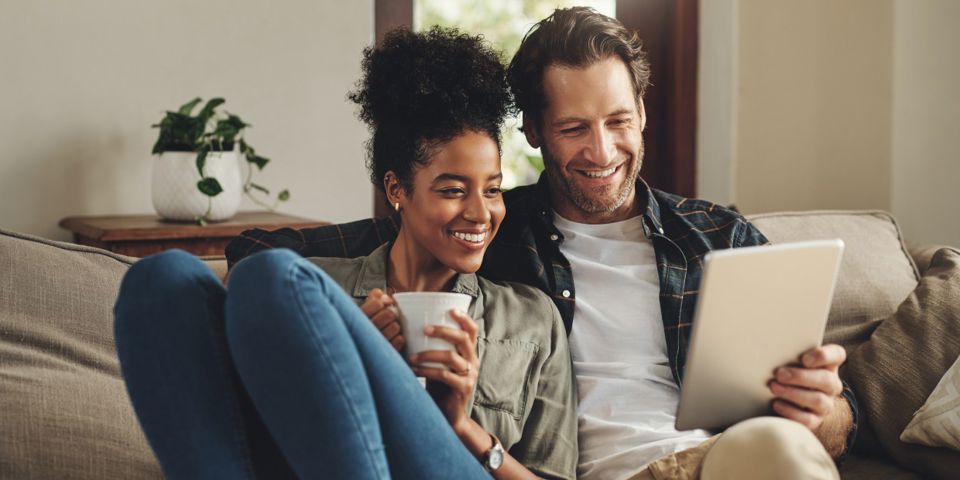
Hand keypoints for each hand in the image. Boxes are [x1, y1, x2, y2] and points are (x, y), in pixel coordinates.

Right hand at [359, 288, 404, 351]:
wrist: (363, 353)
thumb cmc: (365, 328)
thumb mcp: (365, 309)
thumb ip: (373, 298)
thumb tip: (384, 296)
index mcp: (358, 318)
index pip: (377, 303)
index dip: (383, 302)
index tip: (385, 304)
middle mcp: (364, 331)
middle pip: (389, 314)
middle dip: (391, 315)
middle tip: (388, 318)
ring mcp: (374, 344)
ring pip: (395, 327)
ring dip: (395, 327)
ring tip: (389, 329)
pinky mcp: (384, 352)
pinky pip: (399, 340)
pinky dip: (399, 339)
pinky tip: (392, 339)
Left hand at [410, 309, 480, 431]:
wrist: (449, 415)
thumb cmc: (440, 385)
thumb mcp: (440, 364)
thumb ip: (434, 348)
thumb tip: (411, 328)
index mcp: (469, 352)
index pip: (472, 330)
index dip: (464, 317)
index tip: (450, 309)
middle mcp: (473, 361)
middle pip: (463, 338)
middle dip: (443, 331)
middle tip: (424, 329)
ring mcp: (470, 375)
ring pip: (451, 357)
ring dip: (428, 354)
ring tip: (411, 356)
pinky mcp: (463, 389)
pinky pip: (445, 375)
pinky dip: (427, 371)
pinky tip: (414, 370)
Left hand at [769, 344, 845, 431]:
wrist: (783, 396)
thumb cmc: (787, 369)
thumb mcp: (790, 358)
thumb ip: (788, 352)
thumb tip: (771, 348)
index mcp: (828, 363)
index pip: (837, 355)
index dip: (824, 356)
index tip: (804, 359)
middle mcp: (831, 384)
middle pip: (826, 379)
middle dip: (801, 377)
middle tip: (779, 374)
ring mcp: (825, 403)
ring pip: (818, 400)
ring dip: (793, 393)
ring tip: (773, 387)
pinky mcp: (815, 420)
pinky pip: (808, 419)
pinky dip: (791, 412)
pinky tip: (776, 403)